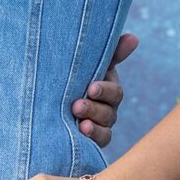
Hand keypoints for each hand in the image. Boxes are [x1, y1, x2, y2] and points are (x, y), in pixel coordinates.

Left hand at [73, 29, 136, 145]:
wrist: (46, 105)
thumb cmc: (70, 78)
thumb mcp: (86, 64)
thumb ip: (110, 53)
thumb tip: (134, 38)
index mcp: (107, 89)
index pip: (114, 91)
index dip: (105, 90)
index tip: (91, 88)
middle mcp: (107, 109)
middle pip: (109, 111)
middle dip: (93, 108)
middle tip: (77, 105)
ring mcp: (100, 126)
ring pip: (104, 127)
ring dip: (92, 122)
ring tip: (78, 120)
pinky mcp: (92, 141)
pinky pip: (100, 140)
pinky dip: (93, 136)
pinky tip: (81, 131)